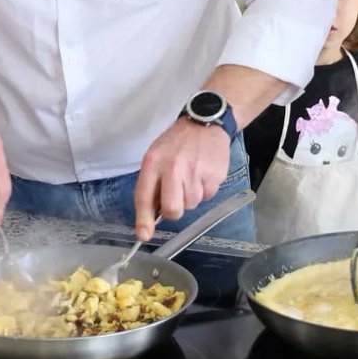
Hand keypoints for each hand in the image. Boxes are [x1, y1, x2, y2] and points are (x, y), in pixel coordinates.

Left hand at [133, 119, 229, 240]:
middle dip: (174, 212)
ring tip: (191, 176)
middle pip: (172, 210)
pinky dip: (205, 190)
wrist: (205, 123)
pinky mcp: (214, 175)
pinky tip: (203, 173)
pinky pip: (207, 196)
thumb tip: (149, 219)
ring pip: (191, 205)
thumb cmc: (176, 142)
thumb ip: (151, 185)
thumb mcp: (156, 156)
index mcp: (153, 162)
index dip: (143, 220)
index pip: (144, 197)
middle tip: (176, 200)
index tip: (143, 235)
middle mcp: (173, 167)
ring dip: (191, 196)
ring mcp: (195, 172)